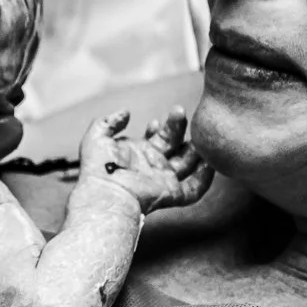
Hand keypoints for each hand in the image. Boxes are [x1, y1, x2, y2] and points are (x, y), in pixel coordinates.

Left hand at [76, 107, 212, 213]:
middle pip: (174, 146)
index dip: (161, 126)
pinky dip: (204, 178)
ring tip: (199, 133)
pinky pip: (194, 190)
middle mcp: (153, 166)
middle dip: (178, 128)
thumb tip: (126, 112)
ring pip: (188, 164)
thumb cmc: (97, 168)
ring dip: (196, 149)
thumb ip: (109, 121)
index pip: (157, 137)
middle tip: (179, 112)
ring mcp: (163, 180)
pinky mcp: (170, 194)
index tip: (156, 121)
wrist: (104, 192)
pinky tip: (209, 162)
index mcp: (139, 154)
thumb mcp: (97, 136)